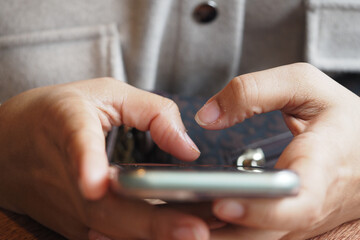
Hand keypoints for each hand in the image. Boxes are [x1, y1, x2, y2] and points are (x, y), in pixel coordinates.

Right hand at [0, 78, 208, 239]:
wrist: (6, 144)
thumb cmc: (59, 114)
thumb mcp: (105, 94)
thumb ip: (153, 112)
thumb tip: (189, 149)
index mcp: (67, 127)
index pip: (76, 146)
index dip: (85, 163)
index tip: (94, 184)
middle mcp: (65, 176)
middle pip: (104, 207)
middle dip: (152, 224)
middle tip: (196, 230)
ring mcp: (68, 207)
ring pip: (112, 230)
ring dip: (157, 236)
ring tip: (200, 232)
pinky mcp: (75, 225)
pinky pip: (113, 235)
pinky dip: (147, 237)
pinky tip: (178, 233)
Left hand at [195, 63, 359, 239]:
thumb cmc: (341, 118)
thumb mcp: (304, 86)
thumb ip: (253, 92)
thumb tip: (207, 116)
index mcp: (322, 166)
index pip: (298, 202)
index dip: (261, 209)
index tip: (223, 203)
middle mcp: (311, 204)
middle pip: (266, 233)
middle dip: (221, 231)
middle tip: (179, 220)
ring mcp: (300, 220)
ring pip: (255, 239)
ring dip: (216, 234)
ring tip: (178, 219)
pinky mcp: (289, 224)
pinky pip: (254, 234)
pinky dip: (224, 229)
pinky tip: (195, 217)